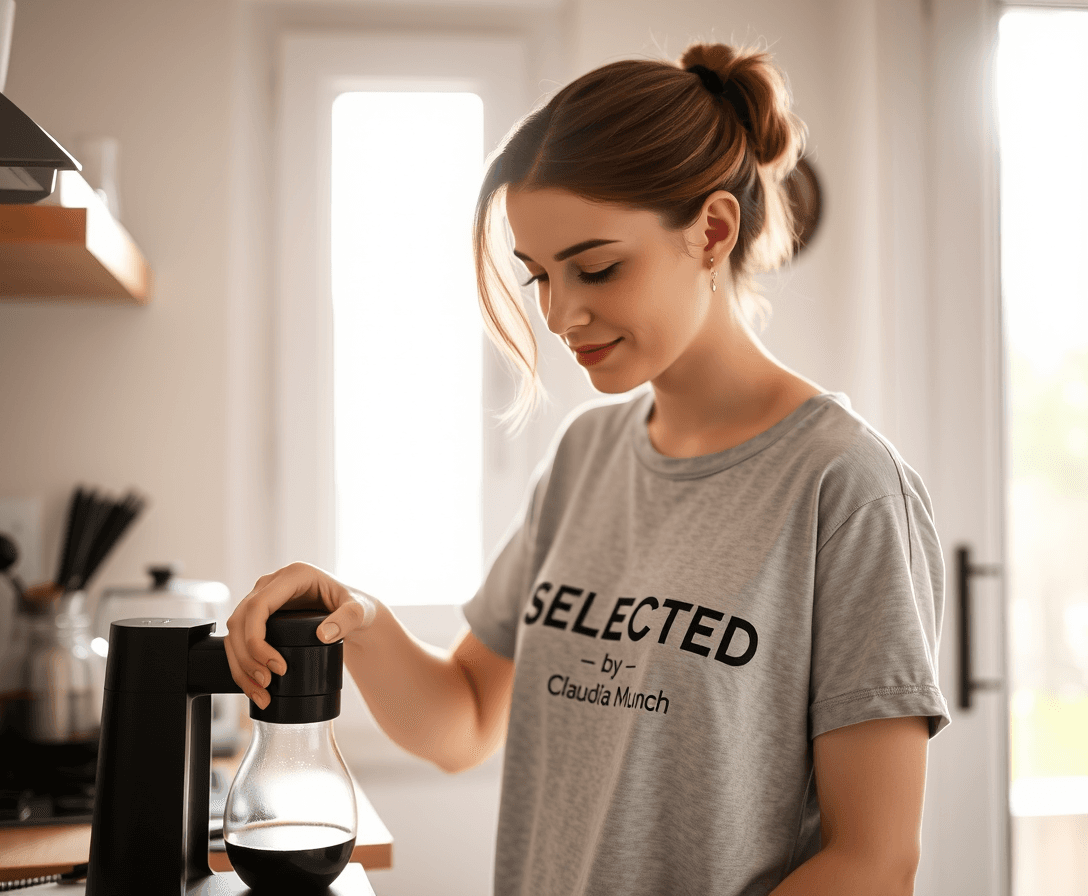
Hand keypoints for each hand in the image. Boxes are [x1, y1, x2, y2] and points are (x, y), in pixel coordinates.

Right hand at [224, 561, 376, 708]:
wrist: (356, 615)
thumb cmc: (358, 607)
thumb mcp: (360, 610)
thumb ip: (347, 619)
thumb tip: (323, 634)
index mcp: (293, 576)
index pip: (259, 605)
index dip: (257, 638)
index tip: (276, 666)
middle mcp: (272, 585)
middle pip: (240, 621)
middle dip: (247, 657)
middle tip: (267, 684)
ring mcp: (263, 600)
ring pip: (234, 633)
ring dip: (241, 666)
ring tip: (261, 693)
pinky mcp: (261, 617)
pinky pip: (240, 641)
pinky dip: (242, 666)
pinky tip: (254, 687)